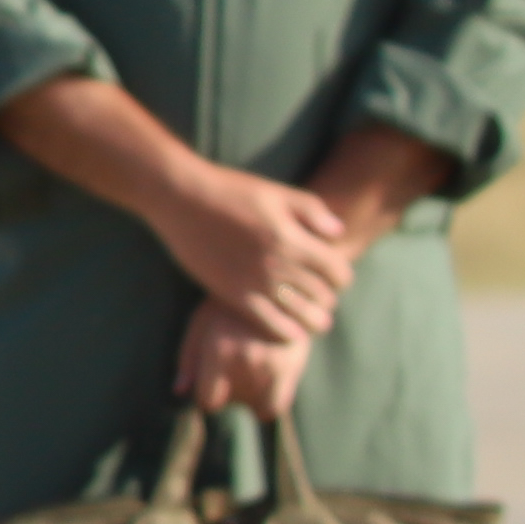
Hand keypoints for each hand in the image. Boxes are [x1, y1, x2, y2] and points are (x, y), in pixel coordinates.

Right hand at [155, 166, 360, 340]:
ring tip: (310, 315)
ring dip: (313, 319)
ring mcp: (256, 283)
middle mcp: (279, 264)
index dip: (342, 276)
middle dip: (328, 297)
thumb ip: (313, 211)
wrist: (183, 200)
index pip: (339, 272)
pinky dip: (287, 332)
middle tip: (320, 295)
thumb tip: (338, 233)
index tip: (333, 274)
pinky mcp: (235, 295)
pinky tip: (290, 330)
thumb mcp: (277, 192)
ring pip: (303, 316)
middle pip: (324, 296)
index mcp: (293, 239)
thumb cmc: (231, 190)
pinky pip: (271, 325)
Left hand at [175, 298, 313, 418]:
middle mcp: (248, 360)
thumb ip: (188, 358)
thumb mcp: (200, 324)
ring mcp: (274, 364)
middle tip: (233, 367)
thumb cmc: (226, 304)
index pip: (209, 401)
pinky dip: (272, 398)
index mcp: (220, 350)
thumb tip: (179, 391)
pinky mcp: (295, 364)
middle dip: (229, 391)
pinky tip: (267, 377)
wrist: (272, 281)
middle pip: (233, 402)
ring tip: (251, 370)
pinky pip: (279, 404)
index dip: (207, 393)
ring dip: (252, 397)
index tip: (211, 380)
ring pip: (258, 407)